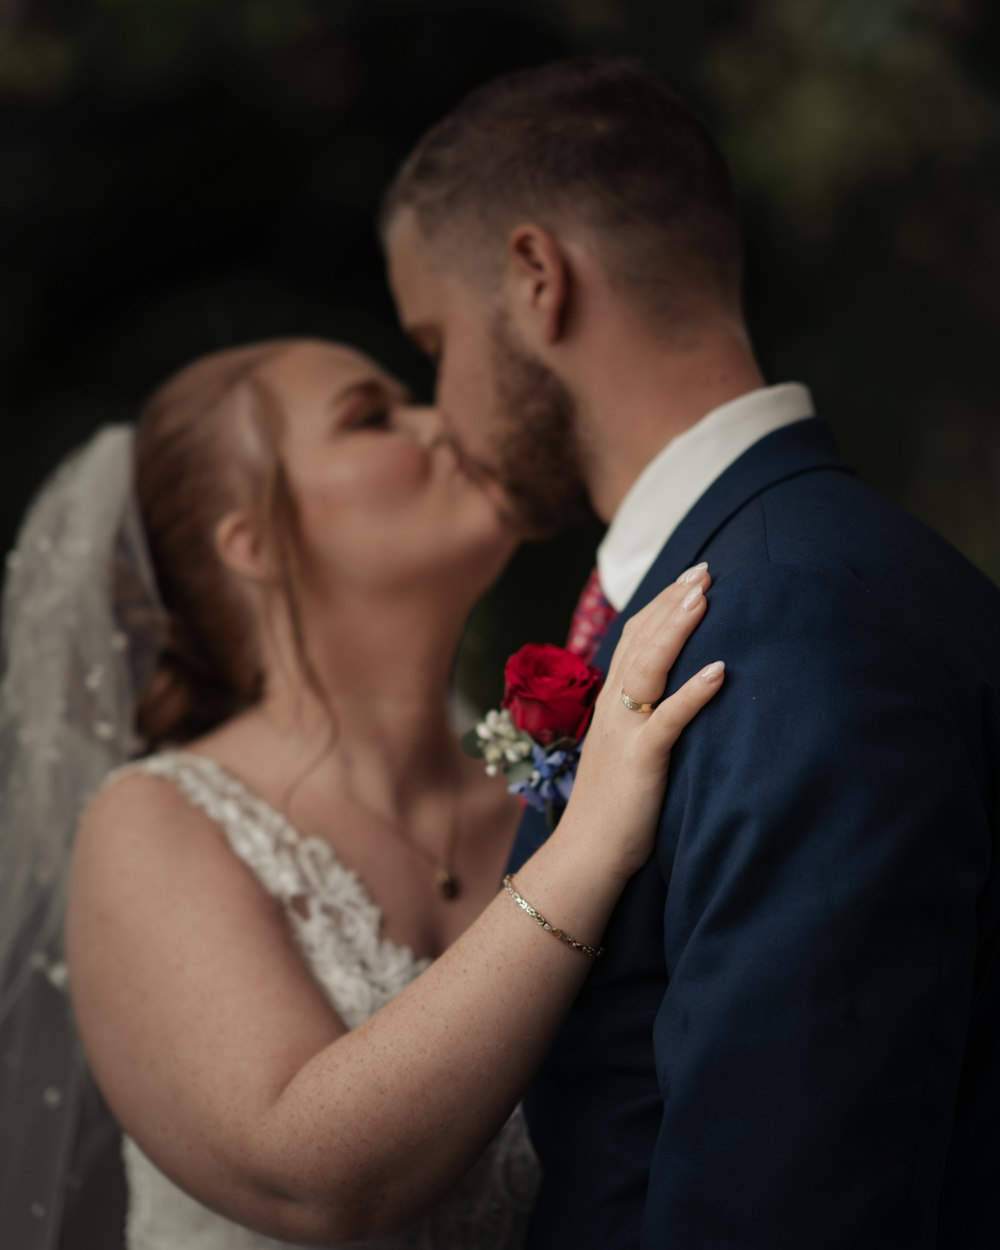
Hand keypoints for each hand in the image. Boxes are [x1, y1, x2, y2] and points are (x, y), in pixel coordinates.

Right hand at [559, 563, 723, 879]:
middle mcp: (613, 707)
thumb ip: (643, 718)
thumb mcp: (626, 751)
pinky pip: (668, 719)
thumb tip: (674, 696)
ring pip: (649, 667)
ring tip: (705, 597)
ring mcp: (624, 731)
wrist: (585, 855)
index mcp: (610, 702)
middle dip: (674, 601)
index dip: (662, 603)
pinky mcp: (641, 760)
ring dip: (677, 629)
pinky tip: (719, 670)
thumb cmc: (613, 808)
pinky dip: (693, 692)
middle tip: (706, 570)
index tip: (693, 577)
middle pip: (642, 640)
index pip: (634, 637)